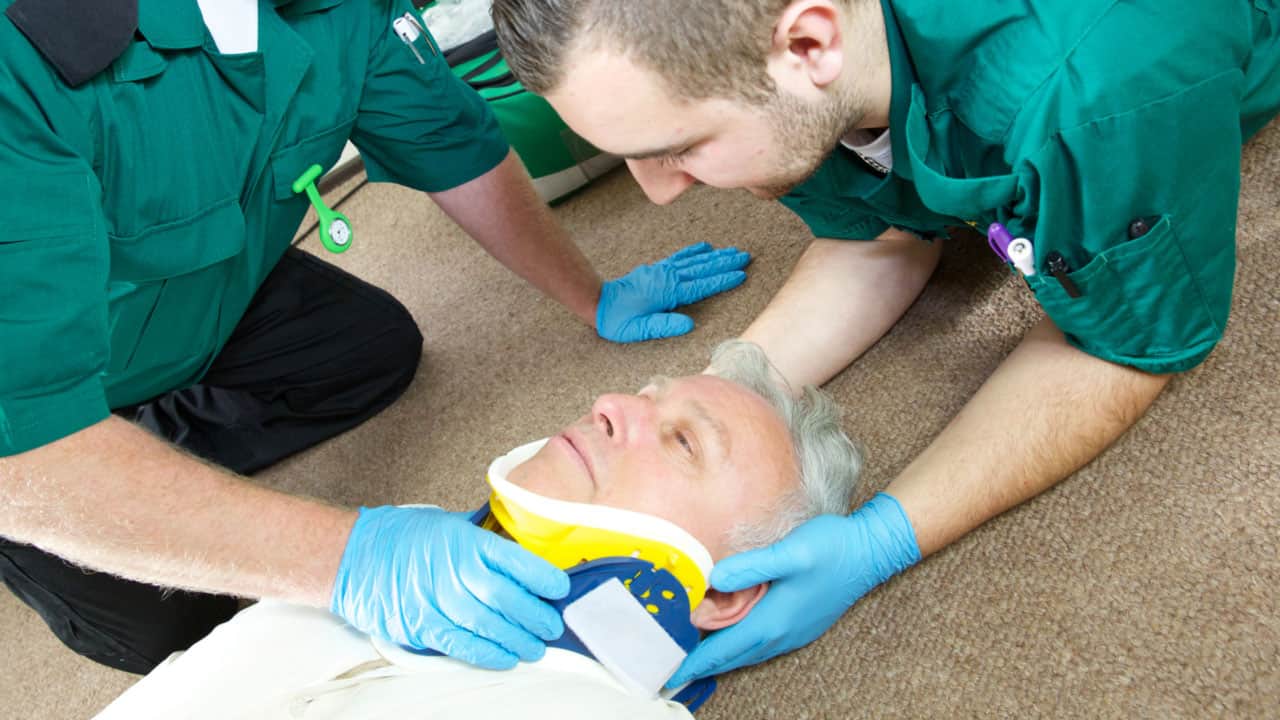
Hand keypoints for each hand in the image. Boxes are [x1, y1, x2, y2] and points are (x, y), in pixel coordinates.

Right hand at [331, 506, 569, 668]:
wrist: (355, 558)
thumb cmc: (402, 538)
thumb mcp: (448, 524)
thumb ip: (483, 536)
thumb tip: (517, 544)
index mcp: (466, 541)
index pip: (516, 561)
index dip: (543, 577)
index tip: (560, 588)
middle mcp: (455, 571)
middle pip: (508, 599)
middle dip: (536, 616)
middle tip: (551, 624)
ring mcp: (439, 601)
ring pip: (489, 626)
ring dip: (518, 640)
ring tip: (535, 647)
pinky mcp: (424, 626)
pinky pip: (463, 645)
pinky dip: (488, 654)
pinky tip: (506, 657)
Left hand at [596, 242, 749, 342]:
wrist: (599, 302)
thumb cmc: (619, 320)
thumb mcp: (640, 329)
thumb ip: (664, 325)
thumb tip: (689, 324)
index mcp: (669, 293)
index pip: (702, 286)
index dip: (722, 280)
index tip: (741, 275)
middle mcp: (669, 278)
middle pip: (703, 269)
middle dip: (725, 263)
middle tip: (746, 257)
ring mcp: (663, 271)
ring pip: (695, 261)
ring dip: (715, 256)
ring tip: (733, 251)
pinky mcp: (657, 270)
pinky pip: (680, 258)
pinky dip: (694, 252)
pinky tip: (705, 247)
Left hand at [667, 493, 919, 685]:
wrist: (871, 551)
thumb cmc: (831, 549)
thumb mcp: (789, 551)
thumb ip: (751, 566)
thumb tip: (713, 580)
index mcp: (772, 622)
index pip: (723, 650)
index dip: (694, 662)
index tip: (669, 672)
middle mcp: (781, 634)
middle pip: (732, 657)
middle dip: (702, 663)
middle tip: (672, 665)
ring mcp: (793, 632)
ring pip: (747, 652)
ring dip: (720, 656)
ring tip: (694, 655)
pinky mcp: (800, 624)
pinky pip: (761, 644)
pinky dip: (739, 646)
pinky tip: (732, 636)